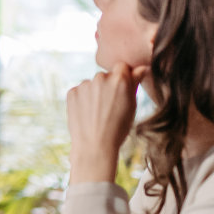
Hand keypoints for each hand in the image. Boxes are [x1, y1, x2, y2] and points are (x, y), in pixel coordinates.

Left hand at [66, 63, 147, 183]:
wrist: (95, 146)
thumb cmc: (118, 128)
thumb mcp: (132, 106)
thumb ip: (134, 83)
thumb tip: (141, 67)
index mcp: (119, 79)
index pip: (122, 66)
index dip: (123, 78)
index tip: (122, 91)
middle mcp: (101, 77)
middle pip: (106, 75)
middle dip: (108, 86)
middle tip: (110, 107)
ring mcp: (85, 84)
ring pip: (92, 84)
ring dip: (95, 92)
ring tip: (98, 113)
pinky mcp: (72, 92)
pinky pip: (80, 91)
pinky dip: (83, 99)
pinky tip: (87, 114)